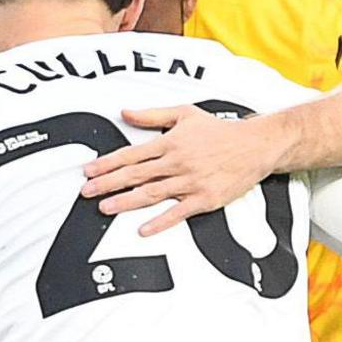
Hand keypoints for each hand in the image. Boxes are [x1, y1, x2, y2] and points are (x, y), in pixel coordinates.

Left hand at [79, 105, 281, 235]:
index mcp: (170, 142)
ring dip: (125, 202)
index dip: (107, 163)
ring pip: (151, 194)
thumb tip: (124, 112)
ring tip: (105, 207)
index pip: (131, 154)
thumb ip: (152, 115)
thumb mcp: (185, 114)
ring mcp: (190, 182)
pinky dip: (159, 222)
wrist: (255, 145)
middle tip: (86, 192)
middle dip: (108, 184)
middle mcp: (177, 162)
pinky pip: (177, 213)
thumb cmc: (220, 130)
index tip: (89, 171)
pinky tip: (142, 229)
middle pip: (135, 175)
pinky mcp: (204, 199)